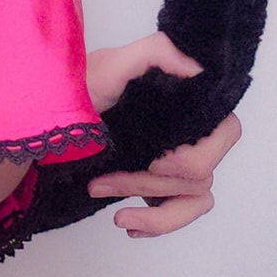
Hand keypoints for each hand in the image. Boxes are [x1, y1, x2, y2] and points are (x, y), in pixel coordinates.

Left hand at [83, 32, 242, 236]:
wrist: (50, 118)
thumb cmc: (79, 86)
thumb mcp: (109, 64)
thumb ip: (154, 52)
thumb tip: (195, 67)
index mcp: (186, 102)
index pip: (226, 131)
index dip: (197, 155)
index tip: (156, 159)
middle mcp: (187, 132)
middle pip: (201, 174)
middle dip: (152, 181)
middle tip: (108, 178)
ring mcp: (176, 161)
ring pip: (192, 198)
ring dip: (144, 203)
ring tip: (99, 189)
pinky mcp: (161, 184)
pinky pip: (179, 214)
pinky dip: (157, 224)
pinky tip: (128, 223)